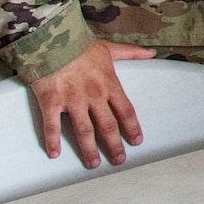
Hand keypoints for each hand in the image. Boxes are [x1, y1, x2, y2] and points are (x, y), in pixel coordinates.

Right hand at [25, 40, 153, 167]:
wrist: (52, 39)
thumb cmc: (80, 45)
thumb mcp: (109, 48)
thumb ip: (131, 53)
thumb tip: (152, 53)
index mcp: (109, 85)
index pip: (125, 111)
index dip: (132, 128)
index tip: (137, 141)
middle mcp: (94, 96)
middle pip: (108, 126)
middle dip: (114, 145)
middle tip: (119, 161)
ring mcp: (72, 100)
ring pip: (84, 131)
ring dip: (89, 149)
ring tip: (93, 165)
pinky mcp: (51, 102)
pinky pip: (52, 126)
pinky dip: (52, 142)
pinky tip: (54, 154)